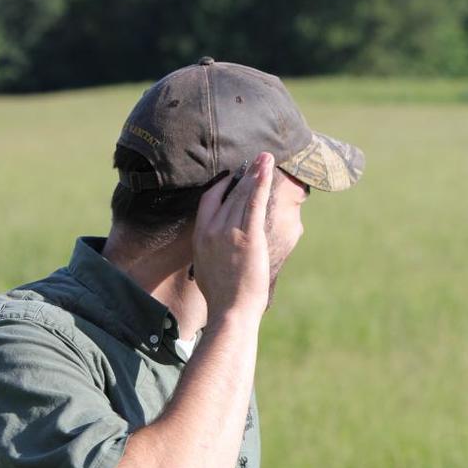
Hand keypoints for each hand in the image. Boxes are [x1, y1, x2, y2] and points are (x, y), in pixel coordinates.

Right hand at [192, 153, 273, 321]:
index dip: (222, 186)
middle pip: (228, 193)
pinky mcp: (248, 236)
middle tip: (255, 158)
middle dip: (244, 174)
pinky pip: (254, 203)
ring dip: (255, 172)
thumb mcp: (205, 268)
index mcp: (200, 236)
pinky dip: (261, 183)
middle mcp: (212, 229)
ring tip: (266, 157)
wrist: (230, 310)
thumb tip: (215, 246)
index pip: (208, 200)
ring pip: (243, 194)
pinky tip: (267, 168)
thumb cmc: (221, 297)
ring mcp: (229, 231)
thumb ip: (209, 250)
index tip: (233, 177)